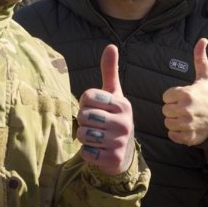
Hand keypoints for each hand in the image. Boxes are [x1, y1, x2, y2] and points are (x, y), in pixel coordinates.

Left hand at [76, 45, 134, 175]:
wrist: (123, 151)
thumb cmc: (113, 116)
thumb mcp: (113, 94)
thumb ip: (110, 71)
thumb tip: (111, 46)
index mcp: (123, 104)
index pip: (88, 97)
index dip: (85, 103)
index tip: (95, 108)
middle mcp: (124, 123)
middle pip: (84, 116)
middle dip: (84, 121)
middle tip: (94, 124)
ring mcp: (119, 142)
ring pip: (83, 134)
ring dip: (84, 137)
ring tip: (95, 136)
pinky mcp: (112, 159)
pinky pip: (86, 152)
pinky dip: (87, 152)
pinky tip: (98, 150)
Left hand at [162, 38, 207, 145]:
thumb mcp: (206, 76)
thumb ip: (200, 58)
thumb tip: (202, 39)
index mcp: (187, 94)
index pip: (165, 96)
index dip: (173, 96)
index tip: (183, 96)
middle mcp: (186, 110)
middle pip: (165, 110)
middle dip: (173, 108)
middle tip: (184, 107)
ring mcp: (187, 125)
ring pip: (168, 123)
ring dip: (174, 121)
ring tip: (186, 116)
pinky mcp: (188, 137)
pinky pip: (172, 135)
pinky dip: (177, 133)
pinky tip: (186, 127)